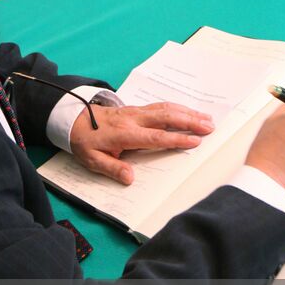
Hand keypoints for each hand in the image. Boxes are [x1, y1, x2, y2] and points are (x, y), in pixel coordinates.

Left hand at [70, 103, 213, 184]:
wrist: (73, 119)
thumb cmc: (85, 141)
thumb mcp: (93, 160)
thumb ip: (112, 168)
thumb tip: (130, 178)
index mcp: (125, 134)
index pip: (156, 136)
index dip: (176, 138)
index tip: (195, 141)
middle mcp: (133, 119)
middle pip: (166, 117)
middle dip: (190, 121)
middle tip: (210, 127)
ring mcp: (136, 111)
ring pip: (165, 108)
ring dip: (188, 112)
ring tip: (207, 118)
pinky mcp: (137, 108)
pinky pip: (160, 106)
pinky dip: (178, 108)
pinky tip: (189, 111)